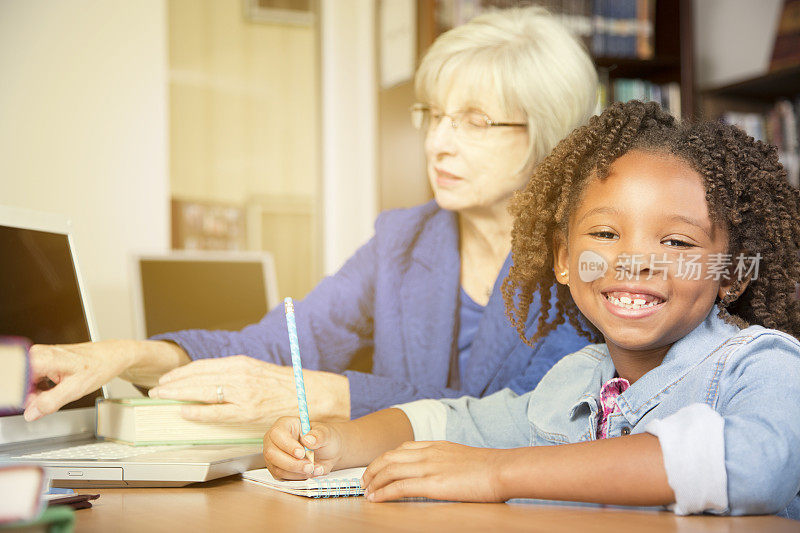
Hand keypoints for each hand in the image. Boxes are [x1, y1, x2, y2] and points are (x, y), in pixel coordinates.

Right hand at [24, 340, 189, 421]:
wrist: (110, 356)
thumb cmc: (98, 366)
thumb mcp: (76, 389)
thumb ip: (51, 402)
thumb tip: (31, 413)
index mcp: (43, 358)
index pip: (14, 380)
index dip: (18, 396)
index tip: (25, 406)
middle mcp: (38, 354)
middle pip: (19, 383)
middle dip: (28, 397)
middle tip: (45, 403)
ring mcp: (40, 357)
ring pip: (25, 382)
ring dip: (35, 394)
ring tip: (57, 393)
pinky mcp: (43, 361)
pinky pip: (32, 379)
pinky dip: (40, 389)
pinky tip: (55, 389)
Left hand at [148, 356, 349, 424]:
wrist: (308, 395)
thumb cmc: (282, 385)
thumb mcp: (256, 370)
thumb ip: (233, 372)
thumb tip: (206, 378)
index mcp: (241, 362)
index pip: (203, 365)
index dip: (181, 372)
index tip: (166, 378)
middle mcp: (240, 374)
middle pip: (198, 377)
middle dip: (173, 384)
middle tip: (156, 390)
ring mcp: (243, 393)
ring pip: (203, 391)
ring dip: (179, 395)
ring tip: (163, 398)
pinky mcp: (247, 411)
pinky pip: (216, 411)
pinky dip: (197, 411)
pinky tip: (184, 411)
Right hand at [263, 417, 344, 479]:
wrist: (327, 452)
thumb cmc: (323, 438)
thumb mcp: (325, 433)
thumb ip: (318, 435)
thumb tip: (307, 440)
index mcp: (284, 425)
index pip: (277, 434)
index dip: (288, 445)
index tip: (302, 453)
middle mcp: (275, 440)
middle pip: (272, 453)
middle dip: (291, 463)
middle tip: (309, 466)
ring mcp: (274, 456)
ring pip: (277, 468)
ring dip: (296, 473)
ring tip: (313, 469)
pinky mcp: (278, 470)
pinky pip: (282, 478)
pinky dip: (297, 478)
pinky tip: (309, 473)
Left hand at [361, 441, 507, 502]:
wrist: (501, 469)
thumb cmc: (490, 468)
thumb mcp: (463, 457)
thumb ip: (447, 461)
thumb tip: (443, 473)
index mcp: (436, 445)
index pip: (402, 447)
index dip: (385, 458)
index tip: (378, 468)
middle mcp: (428, 453)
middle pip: (389, 457)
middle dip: (373, 469)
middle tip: (365, 481)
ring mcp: (428, 467)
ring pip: (389, 470)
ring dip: (374, 481)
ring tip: (366, 492)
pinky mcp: (431, 484)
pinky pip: (399, 487)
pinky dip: (383, 493)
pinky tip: (376, 499)